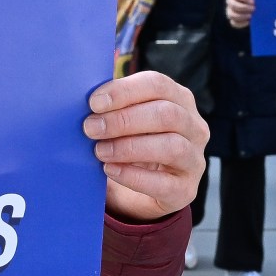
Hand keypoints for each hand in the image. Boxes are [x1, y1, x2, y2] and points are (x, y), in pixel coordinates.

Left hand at [83, 71, 206, 222]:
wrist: (137, 191)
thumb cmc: (129, 143)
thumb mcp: (123, 121)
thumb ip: (111, 107)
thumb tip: (81, 101)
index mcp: (178, 99)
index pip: (157, 84)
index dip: (124, 91)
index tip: (94, 103)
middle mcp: (194, 127)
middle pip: (167, 114)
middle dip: (123, 120)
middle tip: (91, 128)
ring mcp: (194, 159)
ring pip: (172, 146)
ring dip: (129, 147)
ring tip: (99, 151)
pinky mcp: (186, 190)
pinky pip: (164, 183)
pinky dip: (133, 176)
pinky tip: (110, 170)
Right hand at [226, 0, 254, 27]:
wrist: (249, 2)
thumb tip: (263, 1)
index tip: (253, 2)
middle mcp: (230, 1)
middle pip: (234, 5)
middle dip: (244, 8)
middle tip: (254, 9)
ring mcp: (229, 10)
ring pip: (232, 15)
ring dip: (243, 16)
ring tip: (251, 16)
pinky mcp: (231, 19)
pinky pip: (234, 23)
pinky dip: (241, 23)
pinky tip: (249, 22)